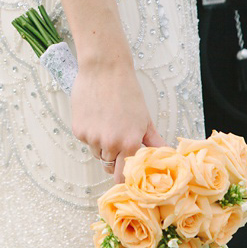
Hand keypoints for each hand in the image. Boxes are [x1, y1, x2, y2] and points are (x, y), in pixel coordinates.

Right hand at [69, 52, 165, 182]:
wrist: (104, 70)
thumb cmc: (127, 92)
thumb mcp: (145, 119)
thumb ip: (154, 143)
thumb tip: (168, 156)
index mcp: (129, 143)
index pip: (123, 175)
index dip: (123, 177)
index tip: (124, 176)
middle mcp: (109, 144)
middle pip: (108, 166)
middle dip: (113, 159)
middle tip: (117, 142)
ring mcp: (92, 138)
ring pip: (96, 152)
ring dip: (101, 145)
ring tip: (106, 123)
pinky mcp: (78, 130)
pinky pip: (85, 140)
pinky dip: (90, 133)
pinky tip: (95, 116)